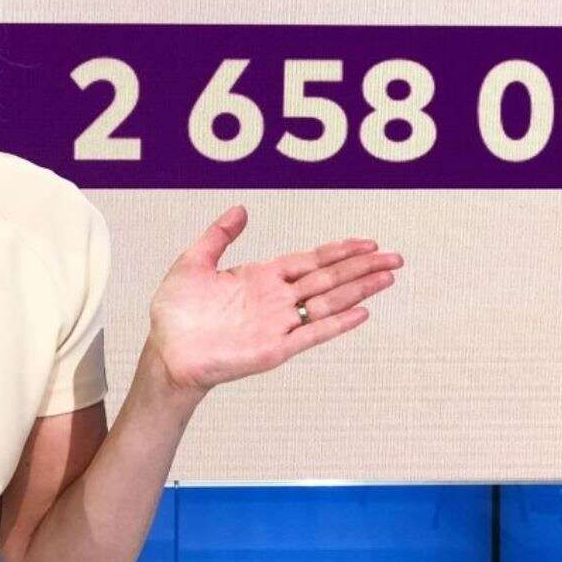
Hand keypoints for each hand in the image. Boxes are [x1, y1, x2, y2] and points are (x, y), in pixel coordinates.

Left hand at [144, 205, 401, 396]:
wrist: (166, 352)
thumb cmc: (176, 314)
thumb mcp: (194, 262)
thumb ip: (219, 236)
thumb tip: (240, 209)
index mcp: (261, 277)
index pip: (311, 260)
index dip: (339, 250)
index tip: (367, 242)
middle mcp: (276, 299)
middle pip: (328, 278)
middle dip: (362, 266)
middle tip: (395, 257)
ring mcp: (278, 324)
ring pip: (328, 301)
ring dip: (359, 289)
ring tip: (388, 277)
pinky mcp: (274, 349)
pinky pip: (312, 333)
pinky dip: (337, 322)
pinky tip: (361, 312)